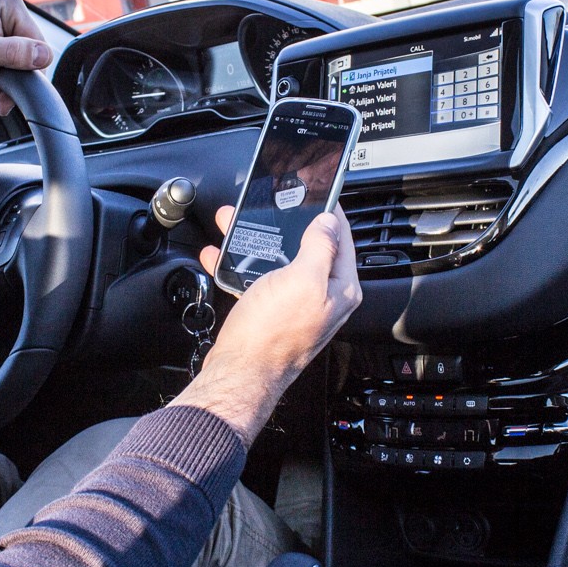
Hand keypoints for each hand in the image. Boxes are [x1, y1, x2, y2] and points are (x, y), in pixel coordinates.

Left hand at [0, 0, 47, 113]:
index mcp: (7, 1)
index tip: (12, 92)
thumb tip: (46, 56)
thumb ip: (17, 54)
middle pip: (24, 51)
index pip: (36, 42)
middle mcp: (1, 5)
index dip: (28, 70)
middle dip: (13, 79)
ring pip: (11, 57)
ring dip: (3, 82)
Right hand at [176, 204, 361, 444]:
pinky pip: (261, 280)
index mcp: (340, 288)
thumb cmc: (272, 334)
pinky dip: (243, 266)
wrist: (240, 372)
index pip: (343, 238)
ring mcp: (298, 306)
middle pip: (311, 248)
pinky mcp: (274, 313)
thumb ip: (320, 247)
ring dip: (261, 242)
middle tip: (272, 207)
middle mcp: (324, 297)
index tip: (318, 194)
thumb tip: (329, 222)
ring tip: (237, 225)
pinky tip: (224, 257)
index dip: (330, 212)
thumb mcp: (303, 280)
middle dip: (289, 225)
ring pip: (282, 261)